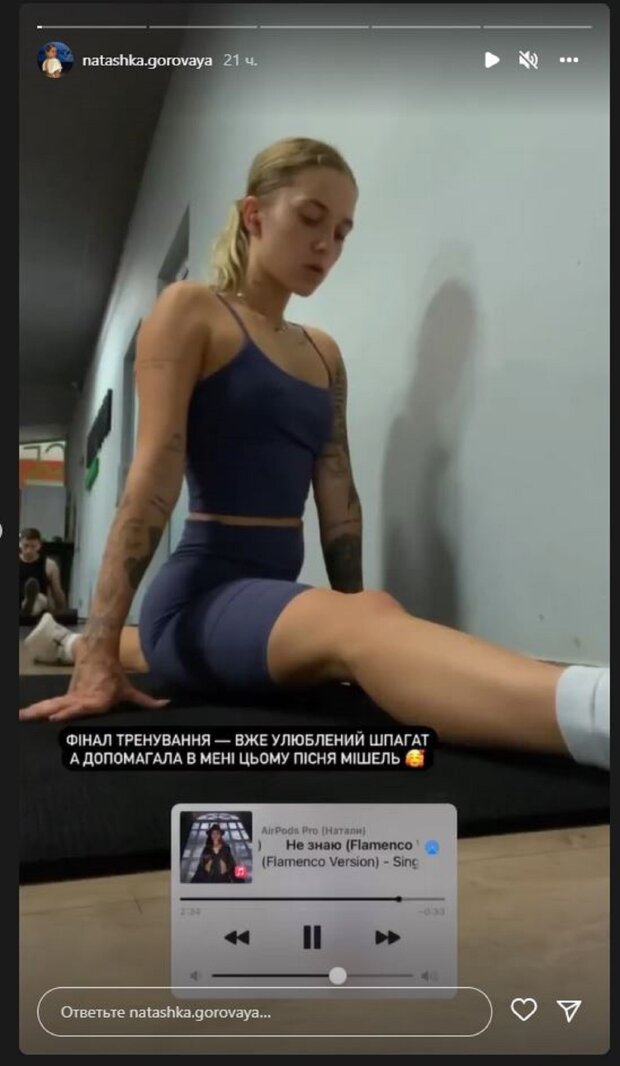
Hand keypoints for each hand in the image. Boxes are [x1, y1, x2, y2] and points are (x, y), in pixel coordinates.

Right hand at [19, 643, 169, 721]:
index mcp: (97, 700)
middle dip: (54, 714)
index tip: (59, 716)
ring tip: (23, 716)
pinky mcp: (66, 694)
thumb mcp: (129, 689)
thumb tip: (166, 704)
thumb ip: (146, 701)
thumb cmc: (114, 674)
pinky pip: (51, 703)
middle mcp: (82, 699)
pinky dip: (38, 708)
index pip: (84, 707)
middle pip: (66, 707)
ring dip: (38, 710)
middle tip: (43, 720)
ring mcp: (72, 696)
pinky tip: (24, 714)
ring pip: (53, 705)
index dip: (73, 711)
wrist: (98, 653)